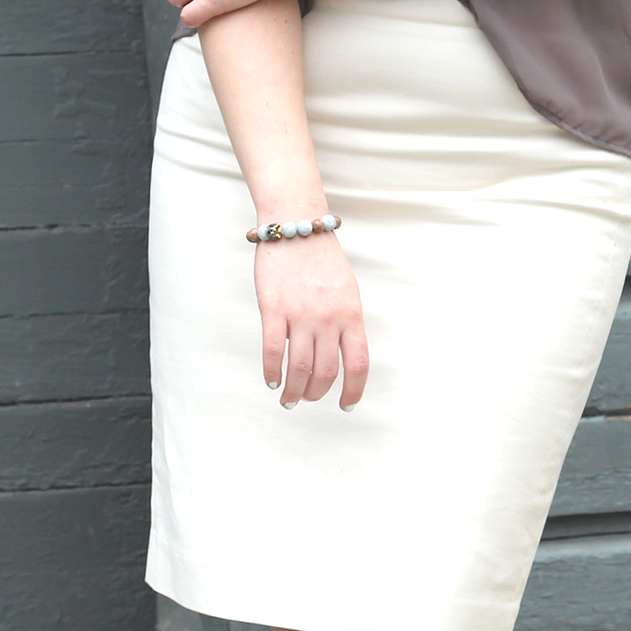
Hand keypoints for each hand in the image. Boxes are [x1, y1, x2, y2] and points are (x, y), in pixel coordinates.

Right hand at [256, 233, 368, 410]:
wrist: (296, 226)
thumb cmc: (322, 258)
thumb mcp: (348, 290)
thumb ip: (346, 322)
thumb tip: (343, 355)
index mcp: (351, 314)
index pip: (358, 364)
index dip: (353, 390)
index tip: (346, 404)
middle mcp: (329, 318)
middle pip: (326, 372)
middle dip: (317, 394)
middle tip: (308, 399)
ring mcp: (300, 314)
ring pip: (300, 368)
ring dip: (294, 391)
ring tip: (289, 398)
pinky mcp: (273, 309)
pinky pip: (273, 351)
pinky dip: (272, 372)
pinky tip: (272, 381)